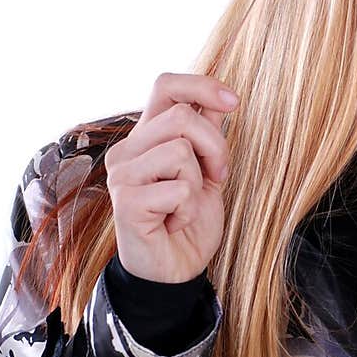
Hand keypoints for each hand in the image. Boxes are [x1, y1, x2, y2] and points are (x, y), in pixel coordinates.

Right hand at [105, 72, 238, 284]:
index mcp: (146, 137)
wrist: (174, 270)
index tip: (234, 101)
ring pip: (180, 151)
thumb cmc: (187, 222)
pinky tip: (174, 223)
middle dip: (215, 148)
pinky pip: (179, 189)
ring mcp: (122, 175)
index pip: (166, 86)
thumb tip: (221, 98)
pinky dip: (189, 210)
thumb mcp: (206, 173)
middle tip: (215, 179)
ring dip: (198, 184)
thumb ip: (206, 136)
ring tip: (185, 206)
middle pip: (182, 117)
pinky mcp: (126, 202)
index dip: (202, 85)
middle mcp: (127, 151)